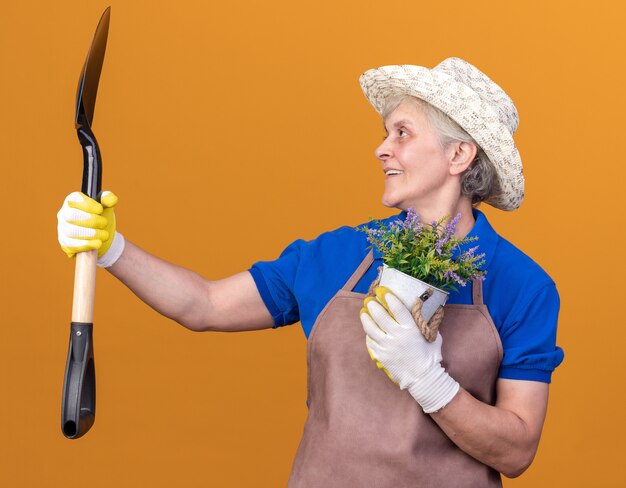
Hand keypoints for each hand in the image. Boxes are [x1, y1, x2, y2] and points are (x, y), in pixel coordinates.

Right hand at [57, 191, 124, 267]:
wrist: (102, 235)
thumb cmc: (101, 217)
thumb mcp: (106, 206)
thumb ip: (108, 199)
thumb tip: (112, 199)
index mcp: (73, 201)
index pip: (74, 199)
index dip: (87, 204)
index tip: (100, 209)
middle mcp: (64, 214)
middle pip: (71, 215)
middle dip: (91, 220)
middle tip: (104, 223)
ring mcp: (63, 229)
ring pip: (71, 231)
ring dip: (91, 234)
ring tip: (105, 235)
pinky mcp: (65, 243)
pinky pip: (71, 245)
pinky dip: (86, 245)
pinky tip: (97, 244)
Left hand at [360, 286, 458, 412]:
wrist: (423, 378)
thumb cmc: (430, 356)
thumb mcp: (433, 336)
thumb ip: (426, 323)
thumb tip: (423, 309)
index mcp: (410, 329)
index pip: (396, 308)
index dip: (388, 297)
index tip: (383, 291)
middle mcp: (396, 336)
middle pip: (379, 315)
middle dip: (373, 305)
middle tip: (370, 299)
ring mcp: (386, 347)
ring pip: (370, 328)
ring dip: (365, 317)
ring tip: (364, 311)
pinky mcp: (380, 356)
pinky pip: (370, 341)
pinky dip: (368, 334)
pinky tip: (368, 329)